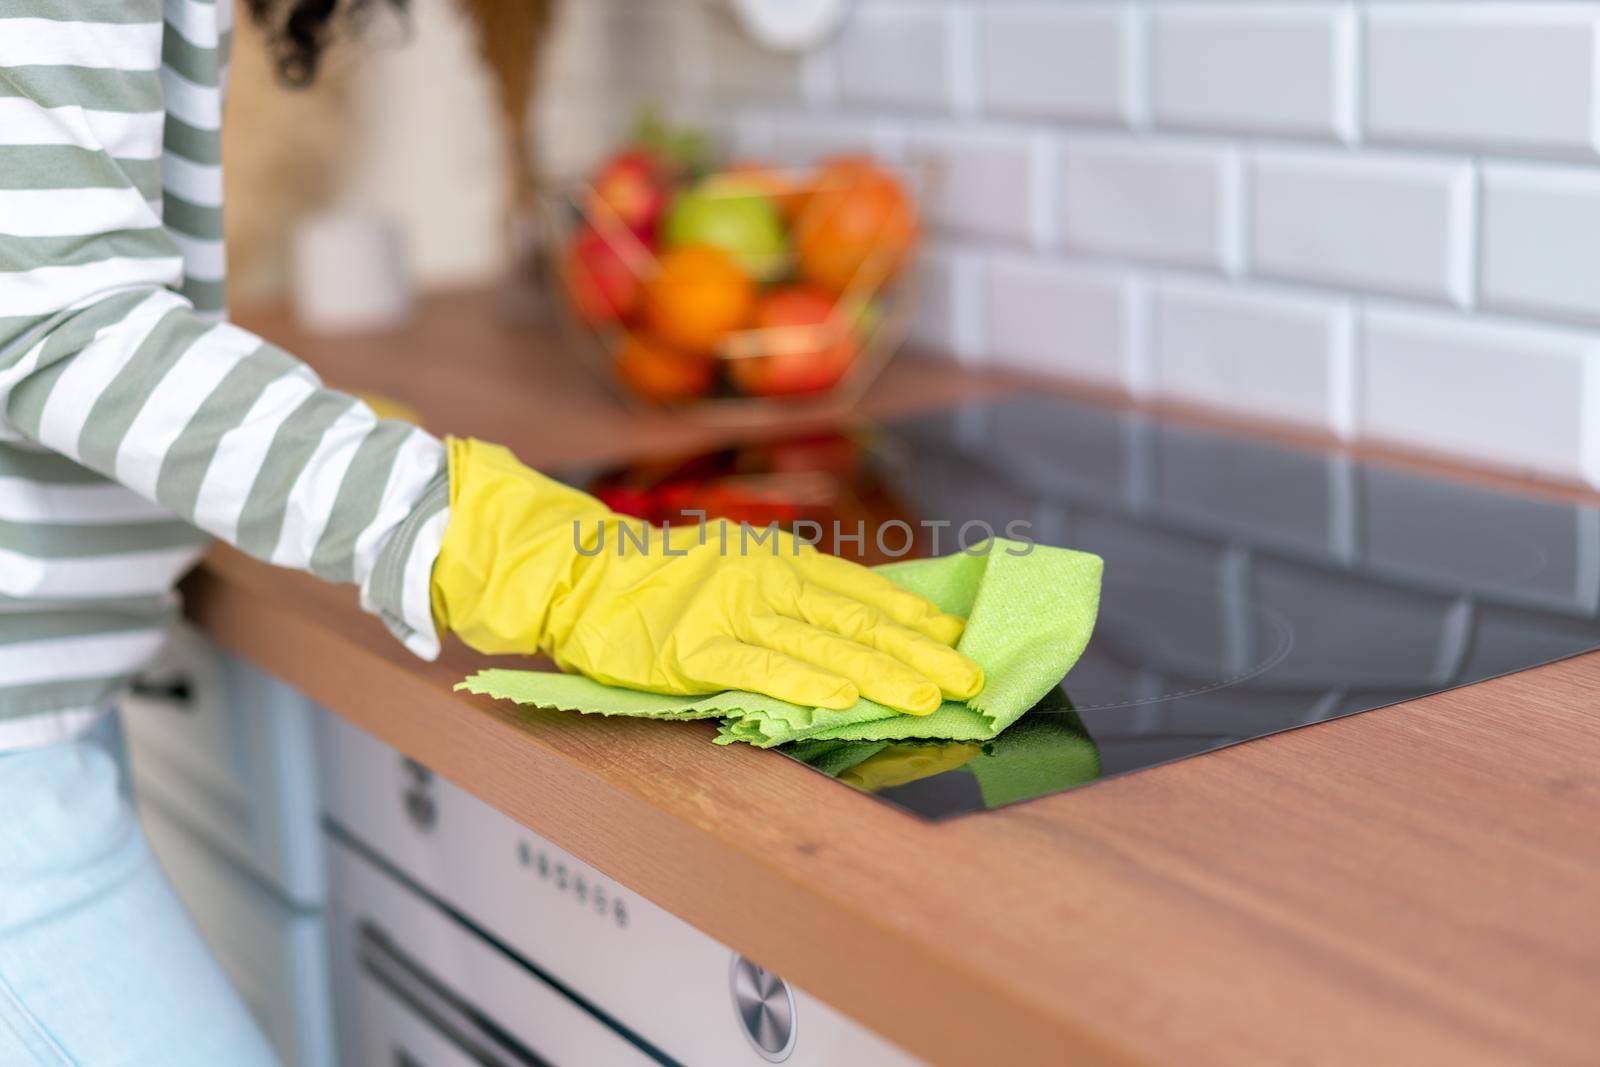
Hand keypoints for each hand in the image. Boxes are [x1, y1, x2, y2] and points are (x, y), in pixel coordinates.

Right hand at [431, 439, 982, 714]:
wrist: (578, 575)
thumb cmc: (659, 581)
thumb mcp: (734, 564)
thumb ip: (789, 590)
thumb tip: (857, 622)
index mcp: (777, 559)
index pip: (861, 590)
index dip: (913, 616)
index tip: (958, 638)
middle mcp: (764, 579)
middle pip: (855, 620)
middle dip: (918, 652)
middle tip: (967, 678)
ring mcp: (730, 612)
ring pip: (820, 645)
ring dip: (881, 673)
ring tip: (928, 696)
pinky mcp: (694, 650)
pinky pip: (758, 669)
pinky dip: (803, 685)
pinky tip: (843, 702)